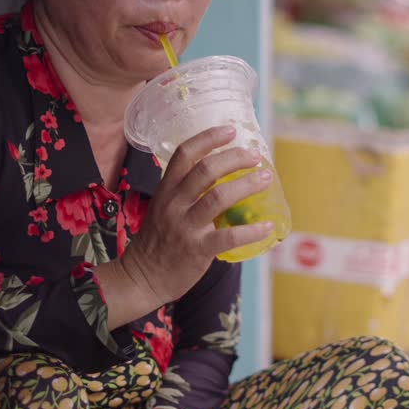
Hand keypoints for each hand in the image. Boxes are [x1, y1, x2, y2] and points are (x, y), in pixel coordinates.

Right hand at [96, 126, 271, 320]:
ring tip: (266, 179)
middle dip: (234, 158)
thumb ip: (186, 193)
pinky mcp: (197, 250)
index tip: (231, 130)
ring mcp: (185, 226)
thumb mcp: (163, 209)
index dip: (208, 138)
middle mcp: (174, 204)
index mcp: (166, 190)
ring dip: (246, 185)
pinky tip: (267, 226)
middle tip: (255, 156)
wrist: (141, 278)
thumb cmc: (157, 242)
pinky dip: (251, 230)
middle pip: (206, 170)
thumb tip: (222, 178)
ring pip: (218, 197)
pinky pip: (228, 236)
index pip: (184, 154)